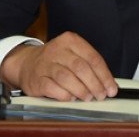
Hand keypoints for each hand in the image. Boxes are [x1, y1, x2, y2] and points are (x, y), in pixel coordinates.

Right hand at [0, 32, 117, 101]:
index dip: (104, 75)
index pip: (92, 57)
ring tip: (88, 97)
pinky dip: (64, 95)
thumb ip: (89, 66)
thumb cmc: (55, 60)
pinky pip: (52, 88)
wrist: (26, 63)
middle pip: (80, 67)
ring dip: (81, 90)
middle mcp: (57, 49)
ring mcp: (45, 64)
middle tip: (101, 95)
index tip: (111, 88)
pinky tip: (71, 98)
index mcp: (70, 40)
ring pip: (67, 77)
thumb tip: (107, 84)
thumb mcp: (73, 54)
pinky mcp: (36, 78)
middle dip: (94, 84)